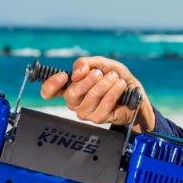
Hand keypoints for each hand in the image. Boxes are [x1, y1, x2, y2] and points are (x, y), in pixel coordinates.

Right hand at [39, 56, 155, 130]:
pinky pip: (104, 104)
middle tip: (99, 73)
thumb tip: (76, 73)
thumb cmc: (114, 77)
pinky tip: (120, 85)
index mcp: (71, 86)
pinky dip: (114, 91)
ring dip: (104, 84)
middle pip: (71, 94)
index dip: (51, 85)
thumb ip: (85, 63)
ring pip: (90, 98)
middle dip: (87, 81)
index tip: (63, 76)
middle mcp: (75, 101)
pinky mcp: (98, 118)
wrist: (133, 91)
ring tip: (115, 77)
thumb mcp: (100, 63)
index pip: (50, 91)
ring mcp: (85, 112)